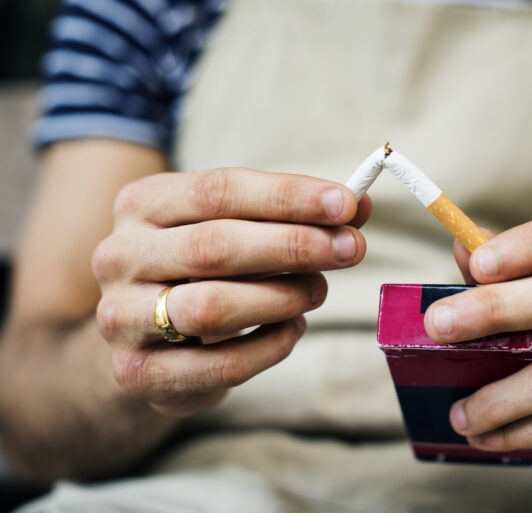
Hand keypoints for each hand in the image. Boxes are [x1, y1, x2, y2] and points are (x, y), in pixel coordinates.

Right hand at [92, 168, 369, 416]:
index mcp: (143, 204)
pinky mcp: (138, 372)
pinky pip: (221, 364)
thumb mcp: (237, 229)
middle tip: (350, 249)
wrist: (145, 340)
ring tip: (317, 291)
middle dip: (295, 245)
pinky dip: (271, 346)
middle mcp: (120, 254)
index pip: (220, 190)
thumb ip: (293, 217)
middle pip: (216, 245)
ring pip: (213, 306)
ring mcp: (121, 316)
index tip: (347, 204)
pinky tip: (292, 329)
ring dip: (283, 297)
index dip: (289, 196)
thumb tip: (360, 206)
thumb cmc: (202, 272)